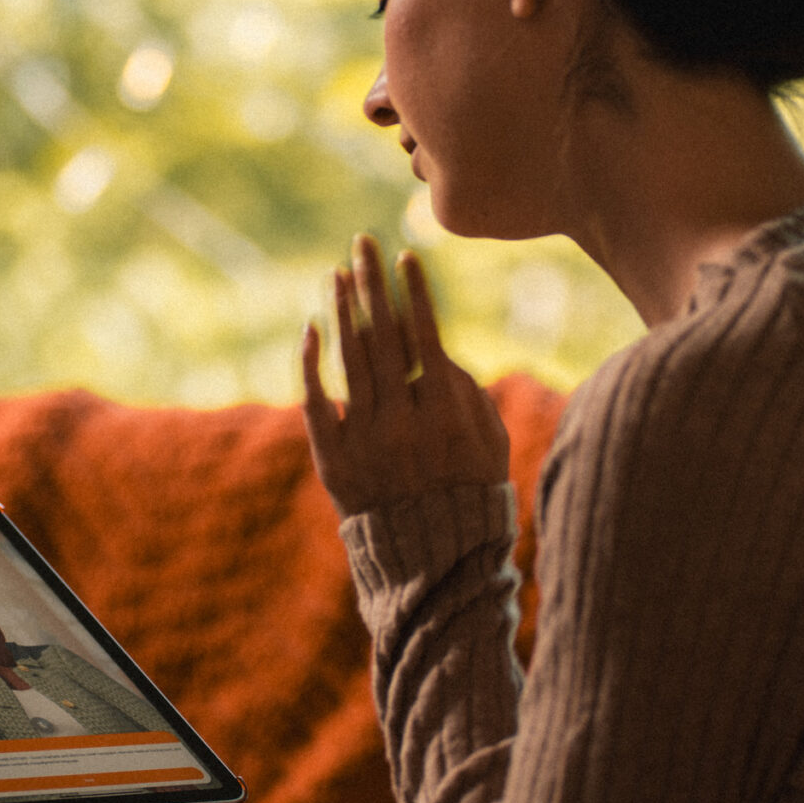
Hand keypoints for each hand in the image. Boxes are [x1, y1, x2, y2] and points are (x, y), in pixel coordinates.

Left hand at [301, 236, 510, 517]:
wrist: (431, 559)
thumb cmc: (470, 492)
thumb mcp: (490, 441)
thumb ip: (469, 392)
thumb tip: (437, 352)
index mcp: (446, 411)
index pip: (426, 334)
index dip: (414, 293)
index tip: (404, 258)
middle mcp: (402, 419)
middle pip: (382, 335)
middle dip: (373, 284)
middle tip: (361, 244)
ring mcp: (364, 437)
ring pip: (349, 358)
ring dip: (343, 310)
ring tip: (339, 274)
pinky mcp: (334, 456)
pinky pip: (317, 398)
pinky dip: (313, 362)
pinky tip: (312, 328)